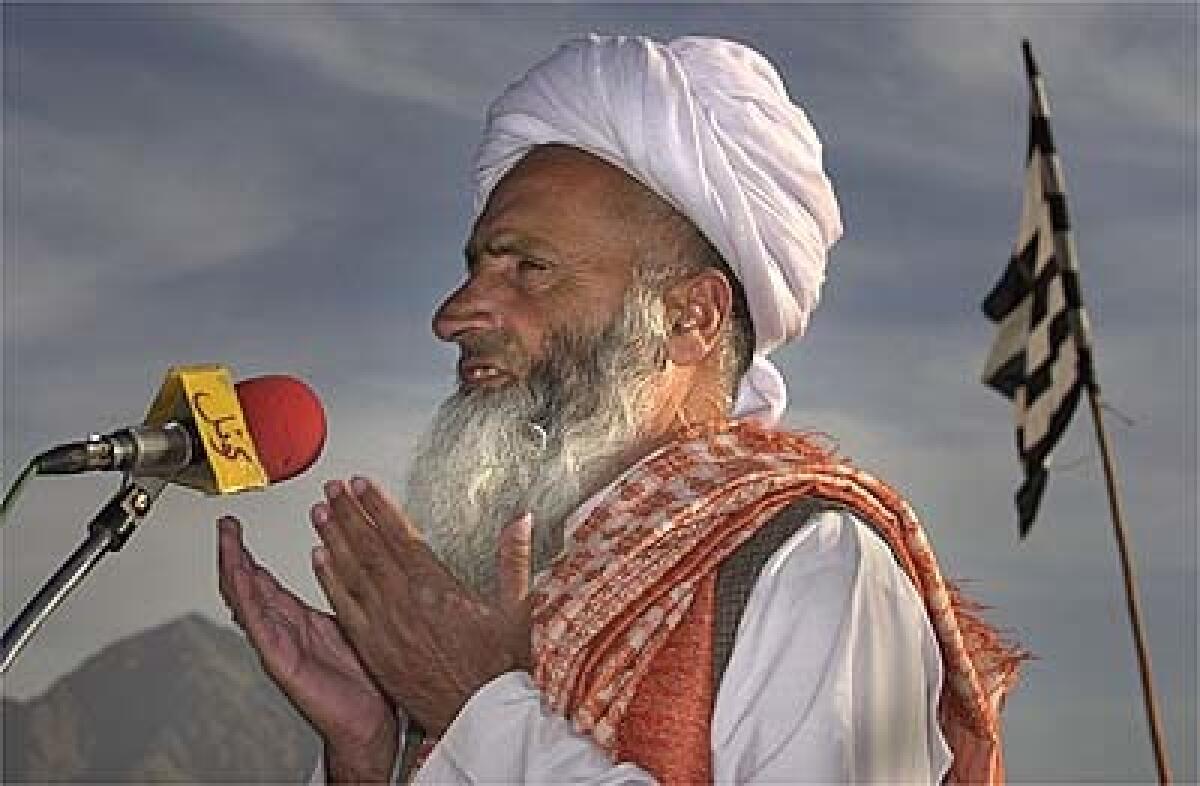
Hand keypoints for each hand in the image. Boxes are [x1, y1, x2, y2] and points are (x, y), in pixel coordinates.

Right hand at [217, 516, 397, 781]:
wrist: (368, 718)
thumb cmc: (361, 676)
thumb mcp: (346, 622)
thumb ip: (334, 594)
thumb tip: (334, 564)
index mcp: (296, 619)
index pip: (263, 580)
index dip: (246, 553)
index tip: (235, 528)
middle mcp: (283, 630)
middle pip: (247, 586)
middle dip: (234, 554)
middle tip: (226, 527)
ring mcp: (278, 645)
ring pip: (247, 601)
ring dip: (235, 569)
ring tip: (227, 543)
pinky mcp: (281, 661)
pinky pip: (260, 626)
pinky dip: (248, 601)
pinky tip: (241, 582)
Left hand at [310, 477, 532, 736]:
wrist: (476, 715)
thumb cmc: (496, 667)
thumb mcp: (517, 609)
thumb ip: (514, 559)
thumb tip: (522, 520)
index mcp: (437, 588)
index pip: (399, 536)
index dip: (378, 507)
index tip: (362, 485)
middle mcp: (405, 603)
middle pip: (369, 548)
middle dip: (349, 513)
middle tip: (333, 488)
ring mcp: (385, 626)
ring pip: (352, 572)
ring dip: (334, 538)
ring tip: (320, 512)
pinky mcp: (373, 648)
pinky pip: (344, 606)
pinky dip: (330, 579)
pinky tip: (318, 559)